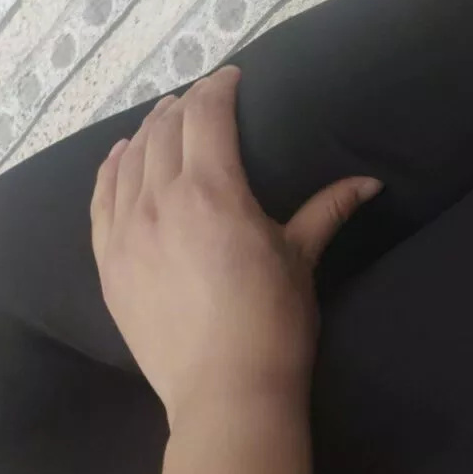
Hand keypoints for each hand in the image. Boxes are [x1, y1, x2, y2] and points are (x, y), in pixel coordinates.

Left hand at [90, 66, 380, 423]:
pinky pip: (100, 199)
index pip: (207, 116)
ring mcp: (125, 233)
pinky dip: (111, 170)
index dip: (219, 88)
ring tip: (165, 121)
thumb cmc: (274, 324)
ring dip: (148, 132)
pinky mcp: (108, 262)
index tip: (232, 79)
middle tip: (203, 101)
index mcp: (213, 192)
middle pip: (164, 130)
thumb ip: (328, 210)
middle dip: (185, 106)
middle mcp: (160, 201)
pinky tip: (121, 158)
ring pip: (128, 160)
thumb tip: (372, 181)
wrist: (225, 394)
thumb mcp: (302, 260)